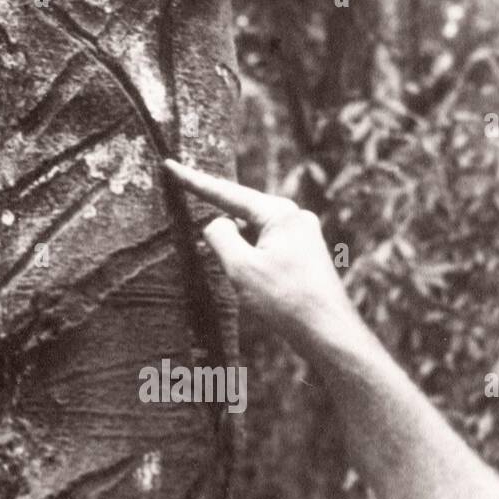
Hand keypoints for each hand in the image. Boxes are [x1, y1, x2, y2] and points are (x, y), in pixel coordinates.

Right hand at [163, 159, 359, 354]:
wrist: (329, 332)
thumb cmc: (285, 299)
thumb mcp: (241, 267)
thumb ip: (219, 236)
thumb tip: (216, 223)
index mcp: (280, 213)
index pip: (227, 193)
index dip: (194, 182)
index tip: (170, 166)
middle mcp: (295, 218)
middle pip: (243, 215)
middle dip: (224, 233)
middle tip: (226, 263)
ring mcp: (303, 237)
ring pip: (255, 236)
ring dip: (241, 255)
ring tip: (255, 290)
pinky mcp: (305, 256)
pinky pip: (268, 250)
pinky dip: (254, 263)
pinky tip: (258, 288)